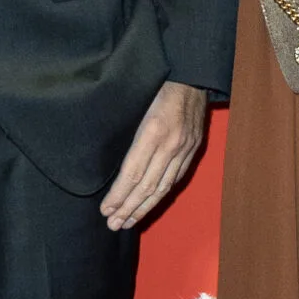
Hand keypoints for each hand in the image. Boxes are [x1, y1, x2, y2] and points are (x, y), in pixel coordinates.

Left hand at [100, 80, 208, 229]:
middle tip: (113, 225)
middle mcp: (171, 144)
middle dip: (128, 208)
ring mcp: (185, 148)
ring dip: (144, 207)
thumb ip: (127, 131)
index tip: (105, 210)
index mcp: (153, 131)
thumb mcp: (136, 102)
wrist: (193, 74)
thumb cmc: (158, 83)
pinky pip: (176, 178)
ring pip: (162, 186)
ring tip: (129, 222)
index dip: (118, 195)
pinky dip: (162, 194)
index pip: (132, 173)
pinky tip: (151, 203)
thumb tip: (109, 163)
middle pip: (146, 185)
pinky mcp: (193, 148)